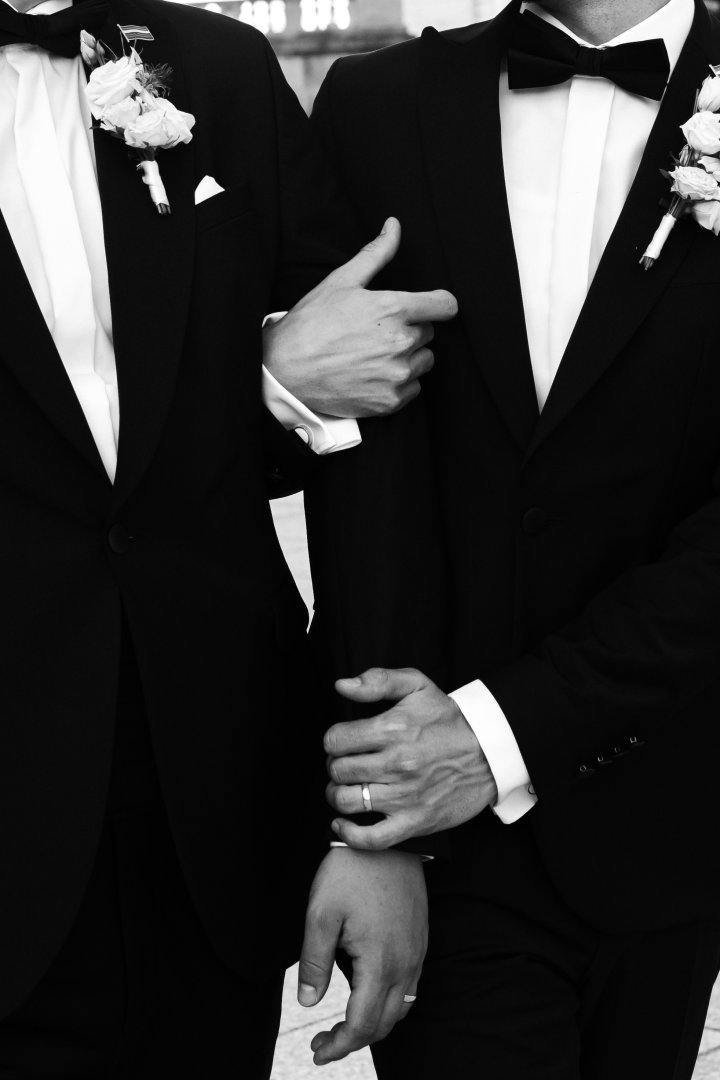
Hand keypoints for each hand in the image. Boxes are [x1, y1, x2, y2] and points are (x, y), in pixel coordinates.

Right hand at [263, 218, 457, 416]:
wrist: (285, 371)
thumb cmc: (311, 323)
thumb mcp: (342, 281)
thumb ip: (376, 253)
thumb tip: (394, 225)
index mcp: (395, 309)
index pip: (445, 305)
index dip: (438, 304)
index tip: (429, 307)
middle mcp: (402, 343)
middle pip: (429, 333)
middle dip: (410, 330)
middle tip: (377, 332)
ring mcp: (397, 375)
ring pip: (423, 362)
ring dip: (407, 357)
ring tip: (374, 355)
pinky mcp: (391, 401)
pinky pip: (412, 389)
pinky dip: (398, 384)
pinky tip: (371, 375)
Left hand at [298, 846, 426, 1065]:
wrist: (385, 838)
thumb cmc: (350, 872)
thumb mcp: (320, 913)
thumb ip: (314, 962)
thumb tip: (309, 1003)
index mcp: (380, 962)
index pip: (362, 1024)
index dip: (339, 1045)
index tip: (317, 1051)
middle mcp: (406, 963)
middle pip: (385, 1024)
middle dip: (354, 1040)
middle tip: (323, 1041)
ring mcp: (417, 952)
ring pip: (401, 1008)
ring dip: (374, 1024)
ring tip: (344, 1023)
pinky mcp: (420, 940)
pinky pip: (411, 987)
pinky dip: (390, 1003)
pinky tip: (368, 992)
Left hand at [325, 668, 497, 848]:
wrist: (491, 752)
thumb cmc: (450, 720)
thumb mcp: (418, 685)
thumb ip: (377, 680)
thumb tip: (342, 685)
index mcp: (393, 728)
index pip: (335, 740)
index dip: (334, 740)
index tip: (344, 742)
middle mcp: (397, 763)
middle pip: (338, 771)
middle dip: (336, 766)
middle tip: (347, 763)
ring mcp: (405, 796)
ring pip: (347, 802)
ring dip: (338, 795)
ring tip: (346, 788)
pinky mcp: (416, 821)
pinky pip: (372, 838)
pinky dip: (350, 835)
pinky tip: (342, 824)